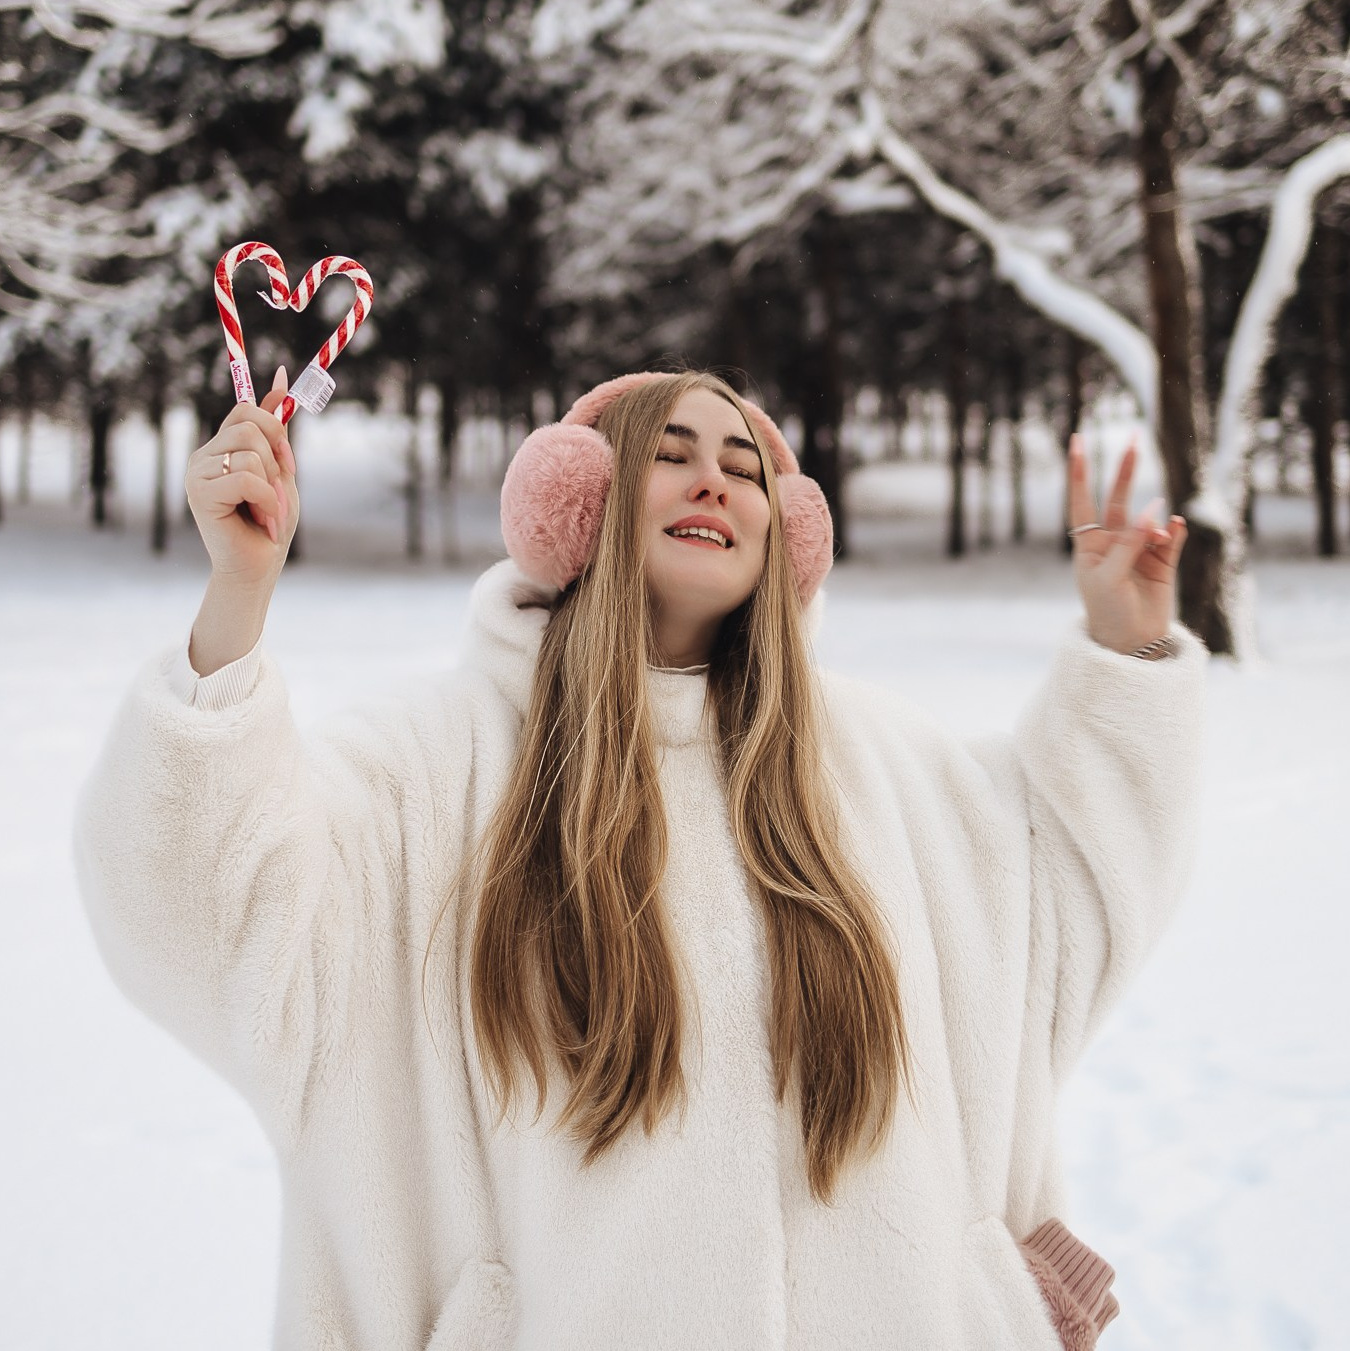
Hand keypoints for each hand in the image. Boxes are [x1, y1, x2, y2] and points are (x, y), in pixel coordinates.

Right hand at [185, 366, 298, 588]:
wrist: (258, 568)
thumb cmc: (271, 523)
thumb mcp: (280, 471)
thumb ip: (277, 429)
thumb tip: (280, 374)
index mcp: (222, 448)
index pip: (245, 409)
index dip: (274, 423)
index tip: (289, 461)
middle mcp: (205, 456)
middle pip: (250, 424)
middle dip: (279, 458)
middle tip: (280, 491)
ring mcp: (198, 472)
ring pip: (251, 451)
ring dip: (273, 487)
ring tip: (268, 512)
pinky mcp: (199, 493)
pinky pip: (247, 478)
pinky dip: (267, 501)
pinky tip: (263, 521)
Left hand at [1067, 434, 1186, 654]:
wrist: (1131, 641)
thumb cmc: (1108, 611)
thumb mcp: (1109, 578)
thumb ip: (1128, 543)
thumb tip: (1151, 509)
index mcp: (1089, 545)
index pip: (1081, 502)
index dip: (1079, 473)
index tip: (1076, 442)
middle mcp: (1113, 542)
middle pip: (1118, 498)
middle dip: (1125, 470)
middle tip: (1134, 438)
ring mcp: (1138, 548)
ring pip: (1149, 519)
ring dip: (1153, 524)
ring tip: (1156, 539)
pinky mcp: (1162, 560)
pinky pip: (1170, 536)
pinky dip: (1173, 531)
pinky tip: (1174, 527)